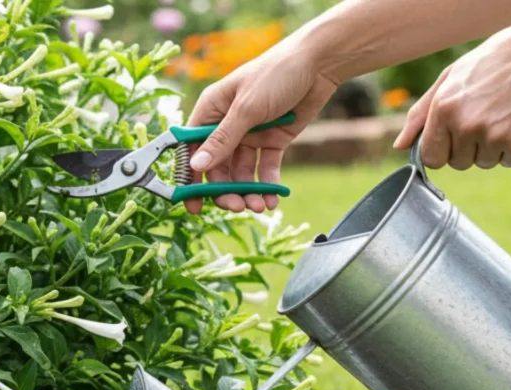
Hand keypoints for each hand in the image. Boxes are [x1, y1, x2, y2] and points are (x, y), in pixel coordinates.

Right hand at [184, 38, 338, 213]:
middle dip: (225, 189)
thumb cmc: (276, 73)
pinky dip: (267, 185)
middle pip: (218, 166)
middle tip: (236, 206)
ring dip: (247, 191)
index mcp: (211, 111)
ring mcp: (250, 134)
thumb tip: (197, 165)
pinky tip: (272, 199)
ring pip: (241, 172)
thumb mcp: (246, 108)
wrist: (319, 63)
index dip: (190, 177)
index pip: (192, 149)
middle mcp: (227, 125)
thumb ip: (222, 139)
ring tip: (258, 205)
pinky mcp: (272, 141)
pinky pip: (265, 168)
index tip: (192, 203)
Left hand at [394, 27, 510, 168]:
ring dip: (492, 147)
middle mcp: (466, 124)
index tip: (452, 138)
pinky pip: (509, 160)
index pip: (432, 158)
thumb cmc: (490, 62)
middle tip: (482, 120)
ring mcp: (494, 134)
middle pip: (459, 163)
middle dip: (468, 148)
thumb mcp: (449, 79)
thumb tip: (399, 146)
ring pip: (486, 162)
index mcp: (444, 110)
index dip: (442, 151)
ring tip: (501, 117)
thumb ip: (420, 115)